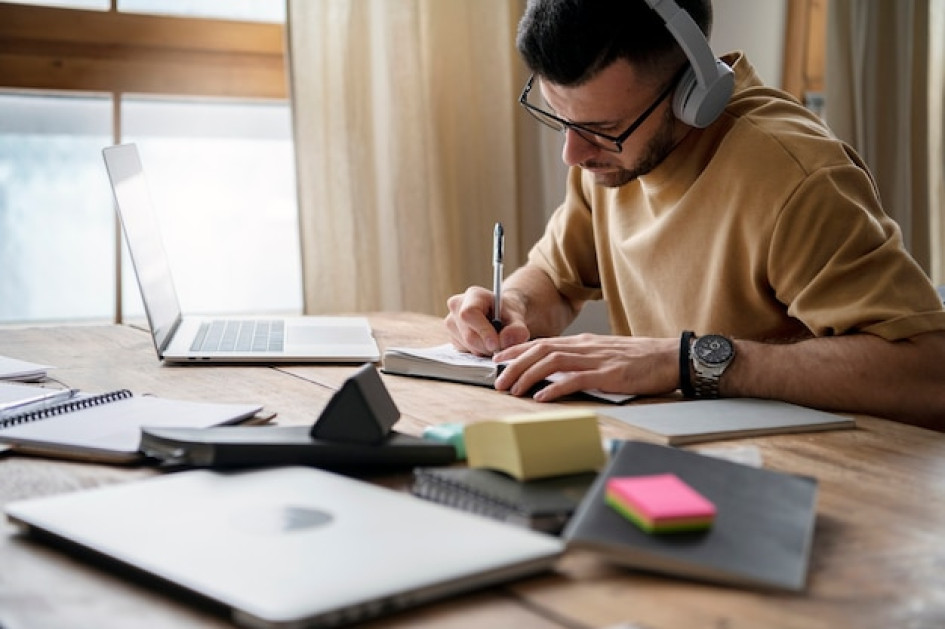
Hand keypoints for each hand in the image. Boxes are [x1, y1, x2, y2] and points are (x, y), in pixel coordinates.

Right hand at [445, 286, 529, 354]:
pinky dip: (477, 351)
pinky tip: (484, 342)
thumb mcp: (517, 318)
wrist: (501, 316)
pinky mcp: (451, 335)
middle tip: (501, 347)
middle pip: (468, 335)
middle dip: (487, 346)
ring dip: (483, 350)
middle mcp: (456, 306)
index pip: (469, 314)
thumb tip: (505, 341)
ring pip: (466, 345)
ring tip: (494, 341)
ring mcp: (451, 321)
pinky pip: (463, 350)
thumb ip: (517, 329)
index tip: (496, 344)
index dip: (482, 331)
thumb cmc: (508, 313)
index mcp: (473, 295)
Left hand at [493, 334, 678, 400]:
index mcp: (584, 343)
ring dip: (528, 375)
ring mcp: (597, 359)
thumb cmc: (641, 359)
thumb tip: (558, 372)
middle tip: (497, 380)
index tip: (498, 360)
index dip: (517, 351)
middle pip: (541, 350)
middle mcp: (585, 347)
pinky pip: (576, 379)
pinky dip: (555, 387)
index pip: (543, 343)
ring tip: (513, 389)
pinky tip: (541, 397)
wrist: (671, 357)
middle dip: (514, 365)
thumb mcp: (605, 354)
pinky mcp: (609, 374)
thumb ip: (582, 360)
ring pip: (552, 362)